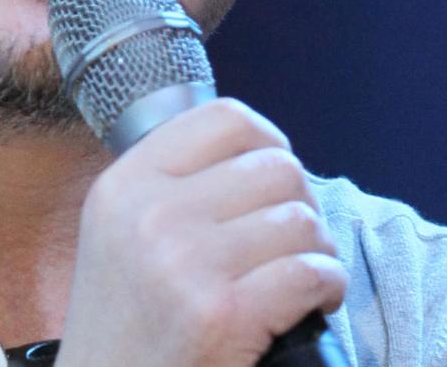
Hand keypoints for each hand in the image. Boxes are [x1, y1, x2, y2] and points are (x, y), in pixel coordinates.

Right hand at [56, 98, 347, 366]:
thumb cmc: (126, 327)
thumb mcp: (118, 235)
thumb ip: (169, 187)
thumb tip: (259, 150)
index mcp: (124, 186)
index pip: (225, 118)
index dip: (268, 142)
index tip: (273, 180)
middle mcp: (150, 215)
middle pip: (275, 167)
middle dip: (300, 204)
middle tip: (289, 241)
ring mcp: (185, 263)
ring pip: (300, 220)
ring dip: (316, 250)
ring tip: (299, 274)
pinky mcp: (222, 313)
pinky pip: (311, 272)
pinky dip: (328, 286)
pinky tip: (314, 301)